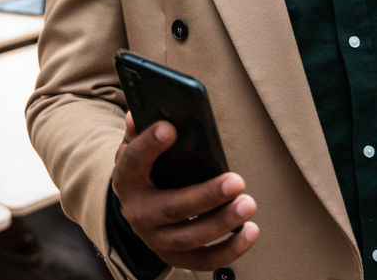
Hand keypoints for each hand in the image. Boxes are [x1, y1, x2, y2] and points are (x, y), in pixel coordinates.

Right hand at [112, 112, 258, 269]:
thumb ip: (138, 132)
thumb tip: (137, 115)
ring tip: (248, 204)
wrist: (136, 209)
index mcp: (126, 180)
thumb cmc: (144, 171)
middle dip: (206, 196)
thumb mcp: (134, 148)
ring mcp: (154, 239)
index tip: (170, 128)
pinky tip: (250, 231)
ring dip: (222, 223)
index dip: (149, 144)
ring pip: (189, 238)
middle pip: (172, 208)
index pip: (134, 160)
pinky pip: (202, 260)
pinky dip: (229, 250)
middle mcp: (137, 213)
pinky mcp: (173, 257)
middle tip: (236, 181)